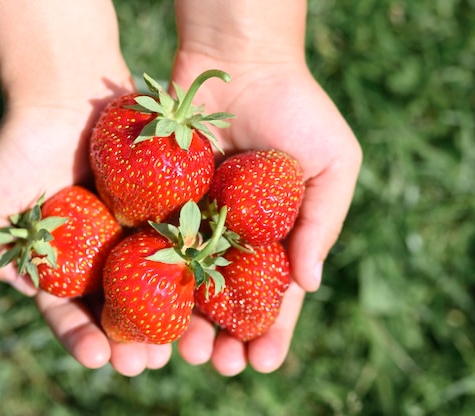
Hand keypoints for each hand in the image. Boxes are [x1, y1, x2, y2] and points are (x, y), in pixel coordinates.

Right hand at [0, 74, 174, 376]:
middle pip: (118, 308)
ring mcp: (134, 231)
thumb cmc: (18, 148)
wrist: (63, 91)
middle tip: (145, 363)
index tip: (98, 356)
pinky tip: (202, 294)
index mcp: (62, 263)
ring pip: (155, 285)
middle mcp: (100, 253)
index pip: (71, 312)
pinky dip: (190, 268)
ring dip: (167, 319)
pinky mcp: (165, 206)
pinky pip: (181, 242)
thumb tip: (19, 291)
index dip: (82, 338)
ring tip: (180, 344)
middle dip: (130, 340)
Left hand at [172, 53, 361, 374]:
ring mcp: (192, 220)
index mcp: (274, 237)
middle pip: (223, 300)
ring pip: (184, 283)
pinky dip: (149, 275)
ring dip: (182, 320)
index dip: (270, 332)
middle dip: (221, 336)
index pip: (272, 296)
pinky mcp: (160, 200)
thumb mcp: (333, 165)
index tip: (264, 363)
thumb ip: (323, 224)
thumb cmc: (298, 110)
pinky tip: (145, 303)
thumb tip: (309, 286)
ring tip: (181, 349)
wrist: (243, 62)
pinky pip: (154, 243)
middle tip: (214, 363)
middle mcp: (230, 237)